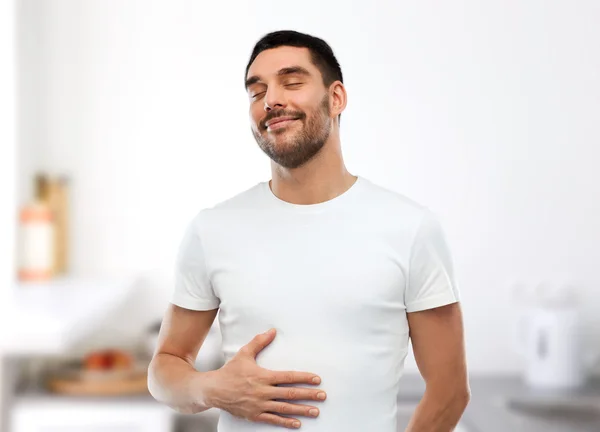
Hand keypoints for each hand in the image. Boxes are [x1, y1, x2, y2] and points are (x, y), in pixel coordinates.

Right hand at [205, 328, 326, 428]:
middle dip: (308, 395)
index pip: (288, 377)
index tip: (317, 379)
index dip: (304, 378)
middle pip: (290, 393)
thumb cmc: (230, 371)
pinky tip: (297, 423)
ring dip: (302, 410)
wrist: (214, 390)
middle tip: (322, 396)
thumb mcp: (244, 354)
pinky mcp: (255, 415)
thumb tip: (272, 331)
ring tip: (315, 411)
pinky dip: (286, 422)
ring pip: (285, 408)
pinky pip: (273, 419)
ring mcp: (259, 405)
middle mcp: (263, 391)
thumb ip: (259, 342)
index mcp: (263, 376)